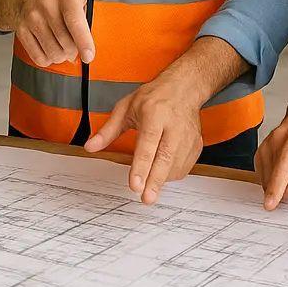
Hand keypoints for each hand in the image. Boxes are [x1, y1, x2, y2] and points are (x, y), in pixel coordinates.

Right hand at [15, 0, 109, 65]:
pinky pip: (38, 57)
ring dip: (62, 56)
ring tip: (64, 46)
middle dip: (74, 49)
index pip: (74, 21)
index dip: (83, 41)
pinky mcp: (21, 30)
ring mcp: (32, 19)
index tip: (89, 56)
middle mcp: (46, 6)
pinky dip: (48, 59)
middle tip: (76, 44)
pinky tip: (51, 48)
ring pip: (53, 52)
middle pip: (66, 42)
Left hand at [84, 72, 202, 204]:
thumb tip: (91, 146)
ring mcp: (188, 136)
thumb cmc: (154, 97)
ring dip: (161, 179)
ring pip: (175, 165)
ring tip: (150, 185)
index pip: (147, 144)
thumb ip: (108, 130)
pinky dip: (171, 175)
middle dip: (155, 181)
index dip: (141, 166)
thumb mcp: (126, 107)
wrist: (184, 88)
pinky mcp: (196, 145)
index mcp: (154, 113)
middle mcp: (173, 125)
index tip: (135, 184)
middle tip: (146, 198)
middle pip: (165, 158)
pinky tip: (161, 173)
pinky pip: (184, 167)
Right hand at [255, 106, 287, 209]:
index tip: (270, 203)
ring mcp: (266, 144)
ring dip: (285, 182)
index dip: (276, 187)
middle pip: (275, 176)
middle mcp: (276, 140)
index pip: (283, 166)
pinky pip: (266, 174)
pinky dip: (278, 178)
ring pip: (268, 178)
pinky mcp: (262, 150)